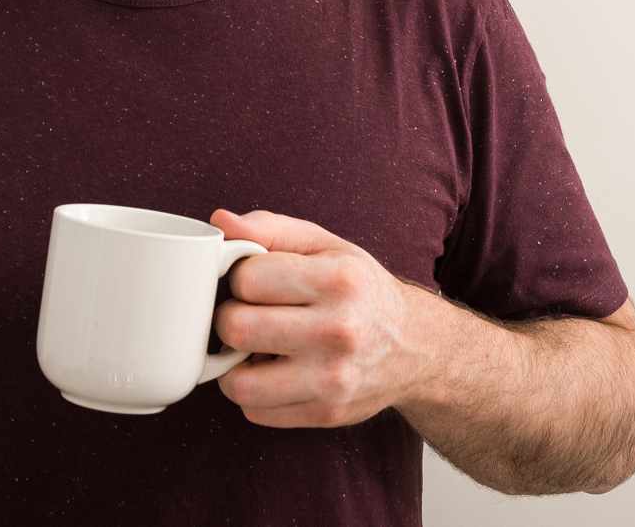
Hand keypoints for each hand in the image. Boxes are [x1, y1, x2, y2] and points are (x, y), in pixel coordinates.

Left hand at [208, 208, 433, 427]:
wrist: (414, 346)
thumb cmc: (359, 289)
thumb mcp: (325, 246)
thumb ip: (269, 230)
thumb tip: (220, 222)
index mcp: (338, 279)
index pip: (247, 278)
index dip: (239, 278)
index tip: (254, 283)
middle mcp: (339, 330)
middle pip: (236, 328)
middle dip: (231, 319)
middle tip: (249, 316)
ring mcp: (333, 378)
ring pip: (238, 383)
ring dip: (235, 366)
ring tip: (254, 350)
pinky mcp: (326, 413)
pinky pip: (255, 411)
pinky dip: (255, 393)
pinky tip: (275, 373)